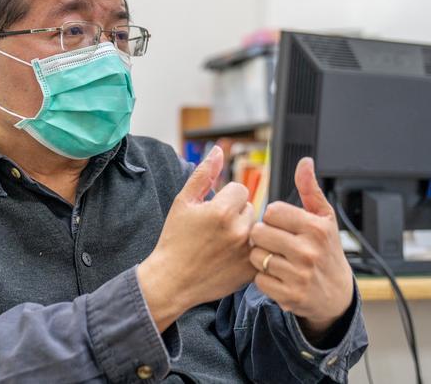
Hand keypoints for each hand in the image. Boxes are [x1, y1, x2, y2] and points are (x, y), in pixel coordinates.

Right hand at [138, 146, 255, 331]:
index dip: (224, 198)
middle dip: (235, 213)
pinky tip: (229, 256)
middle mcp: (238, 230)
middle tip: (214, 229)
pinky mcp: (250, 270)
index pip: (240, 189)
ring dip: (243, 231)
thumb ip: (203, 174)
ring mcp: (246, 252)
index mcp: (221, 211)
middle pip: (249, 207)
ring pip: (255, 228)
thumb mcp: (183, 202)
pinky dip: (247, 250)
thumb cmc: (174, 239)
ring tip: (222, 243)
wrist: (171, 280)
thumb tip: (218, 150)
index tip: (211, 211)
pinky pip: (258, 248)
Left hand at [249, 157, 352, 340]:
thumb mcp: (324, 218)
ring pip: (255, 256)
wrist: (337, 294)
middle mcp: (308, 251)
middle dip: (263, 236)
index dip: (272, 217)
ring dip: (261, 257)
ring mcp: (299, 275)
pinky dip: (264, 278)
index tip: (282, 225)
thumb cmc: (327, 250)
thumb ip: (310, 189)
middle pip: (259, 232)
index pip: (272, 211)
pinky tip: (277, 276)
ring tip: (276, 258)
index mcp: (316, 228)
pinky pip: (258, 279)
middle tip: (275, 242)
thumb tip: (305, 162)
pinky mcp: (290, 296)